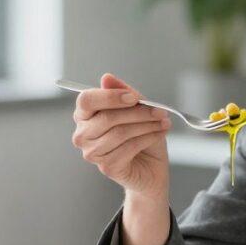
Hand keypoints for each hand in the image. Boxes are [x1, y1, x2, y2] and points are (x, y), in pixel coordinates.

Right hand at [71, 73, 170, 199]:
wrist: (151, 166)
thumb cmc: (140, 135)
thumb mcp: (136, 109)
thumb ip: (123, 92)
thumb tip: (106, 78)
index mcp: (84, 115)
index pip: (87, 100)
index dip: (110, 97)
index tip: (134, 98)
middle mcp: (83, 135)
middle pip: (107, 118)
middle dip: (138, 112)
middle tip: (160, 110)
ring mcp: (92, 153)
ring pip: (121, 132)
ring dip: (147, 125)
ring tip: (163, 122)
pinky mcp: (107, 167)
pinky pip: (129, 147)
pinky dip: (149, 137)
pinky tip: (159, 134)